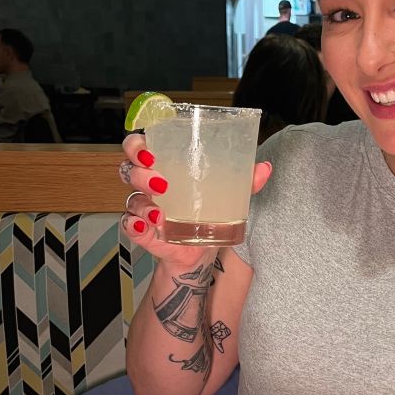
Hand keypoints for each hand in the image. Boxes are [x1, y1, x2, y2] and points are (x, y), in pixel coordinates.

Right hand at [118, 132, 272, 267]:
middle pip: (129, 169)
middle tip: (160, 181)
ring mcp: (143, 208)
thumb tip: (265, 168)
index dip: (137, 145)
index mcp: (164, 165)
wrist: (202, 250)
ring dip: (143, 203)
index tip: (151, 151)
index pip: (139, 146)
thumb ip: (244, 181)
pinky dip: (135, 226)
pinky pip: (130, 227)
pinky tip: (146, 226)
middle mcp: (148, 184)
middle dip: (140, 173)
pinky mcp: (143, 232)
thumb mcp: (227, 194)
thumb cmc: (208, 212)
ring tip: (160, 213)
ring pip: (131, 198)